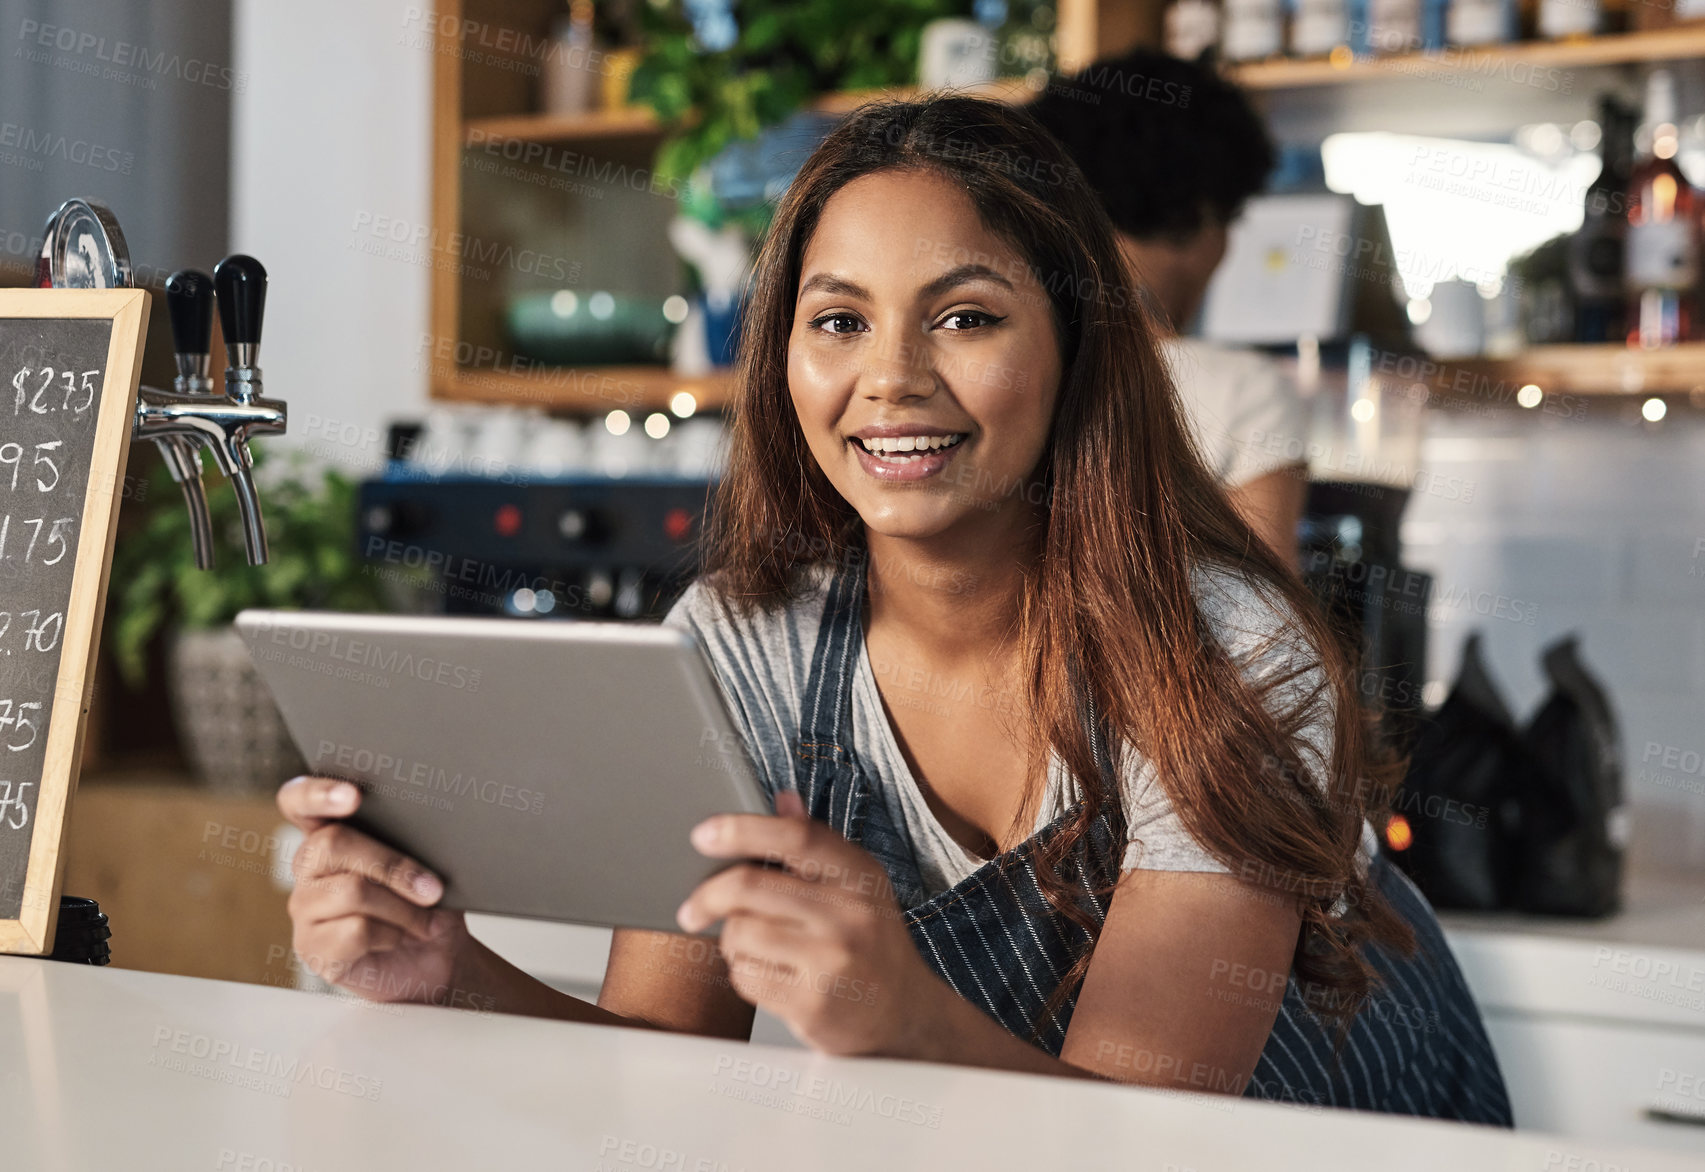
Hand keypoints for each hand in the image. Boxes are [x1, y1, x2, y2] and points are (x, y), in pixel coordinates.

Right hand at [277, 775, 472, 1005]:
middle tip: (433, 887)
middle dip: (392, 864)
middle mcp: (309, 867)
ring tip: (426, 919)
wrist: (438, 957)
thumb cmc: (429, 903)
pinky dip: (392, 934)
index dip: (317, 792)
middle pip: (332, 843)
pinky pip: (355, 931)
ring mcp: (305, 909)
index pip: (298, 800)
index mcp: (329, 833)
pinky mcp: (313, 949)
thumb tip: (430, 825)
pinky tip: (401, 938)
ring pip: (351, 890)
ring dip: (402, 906)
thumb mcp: (429, 864)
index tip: (354, 796)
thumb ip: (414, 839)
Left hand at [675, 789, 943, 1056]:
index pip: (796, 836)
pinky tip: (769, 975)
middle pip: (749, 886)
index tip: (704, 834)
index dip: (742, 829)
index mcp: (859, 875)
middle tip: (693, 908)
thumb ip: (817, 843)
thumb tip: (782, 797)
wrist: (905, 1015)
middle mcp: (849, 914)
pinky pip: (745, 976)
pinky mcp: (813, 1004)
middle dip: (708, 896)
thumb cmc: (872, 945)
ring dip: (733, 942)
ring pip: (740, 934)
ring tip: (755, 949)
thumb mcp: (858, 887)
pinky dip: (744, 974)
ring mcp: (832, 961)